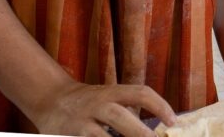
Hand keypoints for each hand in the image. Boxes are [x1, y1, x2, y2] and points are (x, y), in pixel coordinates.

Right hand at [30, 80, 176, 136]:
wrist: (51, 100)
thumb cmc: (90, 103)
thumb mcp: (109, 98)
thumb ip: (128, 111)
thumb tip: (155, 131)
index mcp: (112, 92)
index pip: (140, 93)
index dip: (159, 105)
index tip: (172, 121)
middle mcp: (97, 104)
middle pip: (120, 116)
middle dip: (139, 132)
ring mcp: (81, 122)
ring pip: (100, 136)